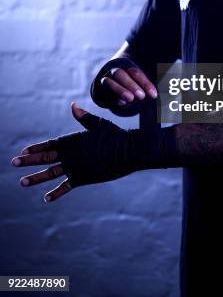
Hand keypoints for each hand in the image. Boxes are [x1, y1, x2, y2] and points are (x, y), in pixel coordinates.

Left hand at [10, 102, 147, 201]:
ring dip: (35, 177)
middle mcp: (71, 154)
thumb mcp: (98, 124)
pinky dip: (56, 193)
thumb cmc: (115, 135)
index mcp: (73, 140)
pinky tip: (46, 198)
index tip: (24, 150)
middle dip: (28, 160)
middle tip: (14, 162)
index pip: (50, 144)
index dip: (36, 147)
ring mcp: (75, 167)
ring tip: (22, 182)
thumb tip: (73, 106)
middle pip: (45, 158)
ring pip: (51, 173)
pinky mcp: (83, 178)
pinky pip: (66, 187)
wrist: (127, 151)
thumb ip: (84, 118)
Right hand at [101, 65, 157, 106]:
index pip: (136, 73)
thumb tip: (156, 95)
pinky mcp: (99, 90)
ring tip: (130, 99)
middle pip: (121, 74)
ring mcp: (105, 80)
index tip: (154, 95)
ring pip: (109, 82)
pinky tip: (122, 103)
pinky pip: (104, 92)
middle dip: (131, 85)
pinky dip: (113, 98)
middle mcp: (115, 71)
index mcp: (127, 67)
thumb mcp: (140, 84)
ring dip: (120, 90)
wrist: (111, 84)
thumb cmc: (131, 84)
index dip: (145, 84)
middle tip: (141, 96)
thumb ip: (147, 88)